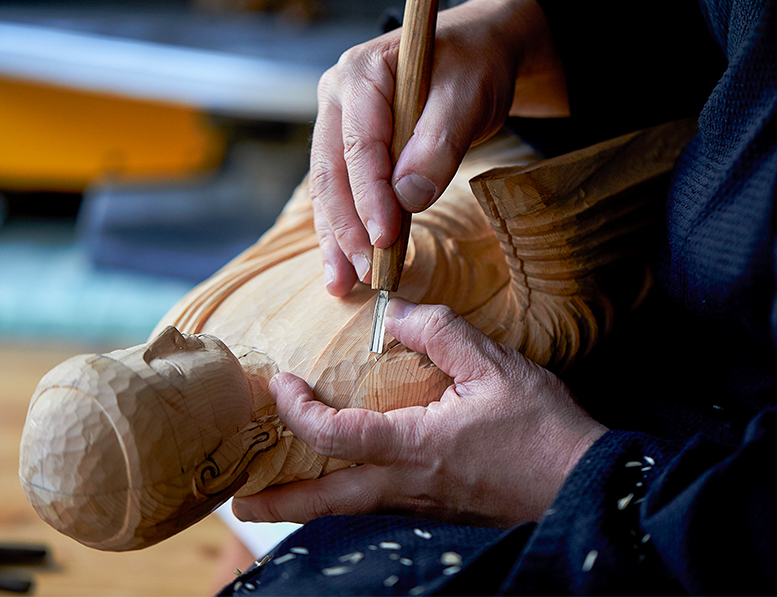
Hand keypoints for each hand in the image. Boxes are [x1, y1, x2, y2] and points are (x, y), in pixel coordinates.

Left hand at [232, 299, 605, 527]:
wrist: (583, 483)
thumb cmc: (541, 428)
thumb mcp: (494, 366)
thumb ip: (440, 333)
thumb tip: (392, 313)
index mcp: (416, 445)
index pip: (336, 436)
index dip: (299, 411)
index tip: (283, 386)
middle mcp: (408, 484)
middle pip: (329, 500)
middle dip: (282, 503)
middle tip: (240, 504)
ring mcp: (422, 504)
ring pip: (350, 511)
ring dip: (309, 504)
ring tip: (275, 501)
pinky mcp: (437, 509)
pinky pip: (378, 509)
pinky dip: (346, 500)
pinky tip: (342, 488)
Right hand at [311, 0, 567, 295]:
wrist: (472, 58)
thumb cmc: (471, 67)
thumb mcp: (467, 96)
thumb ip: (438, 144)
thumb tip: (408, 199)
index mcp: (361, 74)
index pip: (359, 145)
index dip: (370, 196)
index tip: (384, 238)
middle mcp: (338, 99)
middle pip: (332, 173)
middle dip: (347, 228)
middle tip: (366, 273)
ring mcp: (338, 125)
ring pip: (328, 190)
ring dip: (336, 239)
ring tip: (342, 283)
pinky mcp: (348, 149)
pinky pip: (340, 193)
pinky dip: (344, 230)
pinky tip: (344, 265)